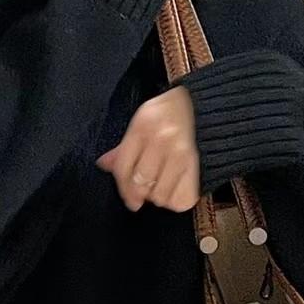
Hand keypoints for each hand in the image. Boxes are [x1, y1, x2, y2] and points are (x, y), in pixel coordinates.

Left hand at [96, 86, 200, 212]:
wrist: (199, 103)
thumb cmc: (166, 115)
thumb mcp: (140, 123)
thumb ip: (123, 147)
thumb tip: (104, 165)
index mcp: (143, 126)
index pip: (124, 168)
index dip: (123, 188)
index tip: (129, 199)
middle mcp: (162, 140)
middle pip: (141, 184)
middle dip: (140, 192)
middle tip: (146, 188)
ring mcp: (181, 153)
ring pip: (160, 195)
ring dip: (159, 195)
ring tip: (162, 184)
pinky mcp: (196, 164)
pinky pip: (182, 199)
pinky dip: (177, 200)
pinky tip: (175, 189)